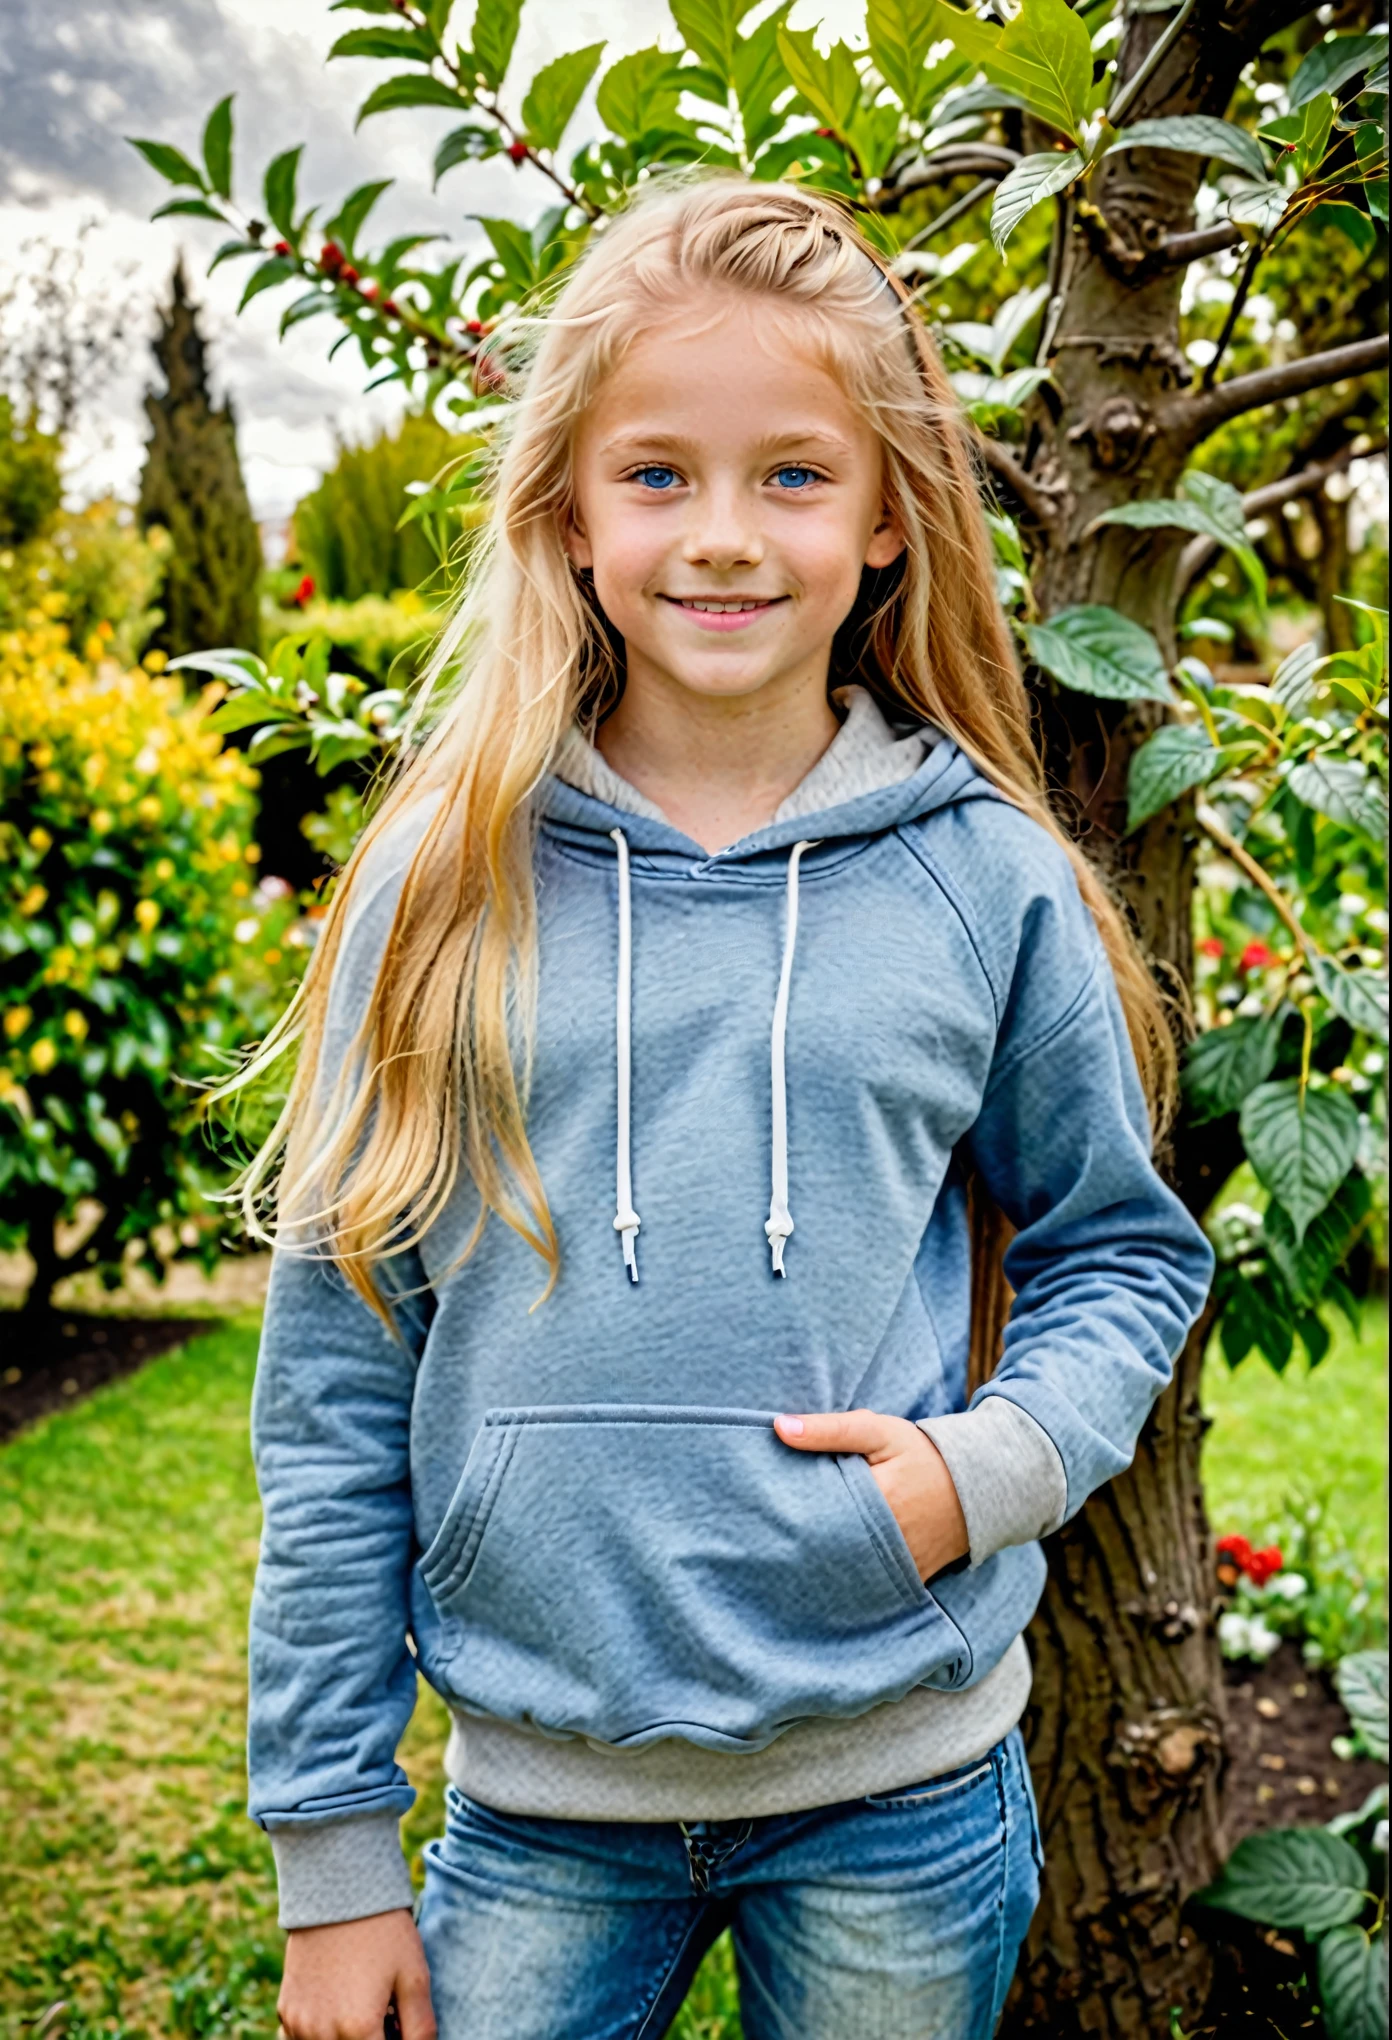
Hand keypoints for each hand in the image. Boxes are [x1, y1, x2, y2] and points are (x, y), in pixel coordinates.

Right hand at [278, 1909, 435, 2039]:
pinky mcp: (285, 2010)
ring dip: (346, 2039)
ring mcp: (299, 2024)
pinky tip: (340, 2007)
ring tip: (365, 2008)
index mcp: (358, 2030)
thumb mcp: (414, 1977)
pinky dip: (322, 2034)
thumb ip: (421, 2029)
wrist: (339, 1890)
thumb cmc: (383, 1932)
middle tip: (386, 2016)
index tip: (398, 2026)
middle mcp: (322, 2034)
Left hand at [774, 1409, 969, 1581]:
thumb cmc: (920, 1454)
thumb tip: (779, 1427)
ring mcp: (900, 1564)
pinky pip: (870, 1585)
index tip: (765, 1507)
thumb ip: (830, 1429)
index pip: (817, 1510)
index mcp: (877, 1498)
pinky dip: (848, 1577)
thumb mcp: (878, 1430)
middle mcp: (888, 1539)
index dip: (790, 1510)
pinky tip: (825, 1571)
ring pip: (845, 1571)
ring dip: (820, 1563)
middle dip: (799, 1541)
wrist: (976, 1484)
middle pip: (826, 1547)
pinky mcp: (908, 1579)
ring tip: (790, 1555)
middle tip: (769, 1535)